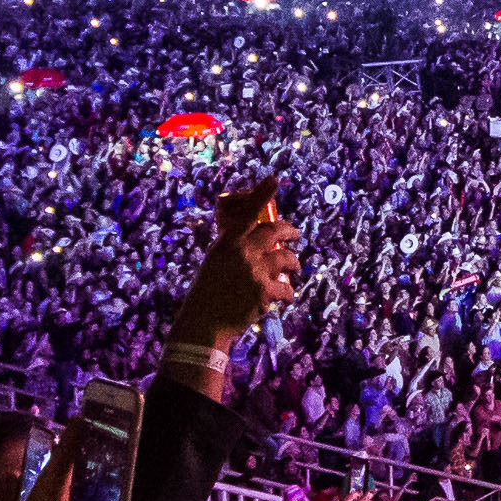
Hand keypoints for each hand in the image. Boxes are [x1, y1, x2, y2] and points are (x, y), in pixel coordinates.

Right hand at [191, 183, 301, 331]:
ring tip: (295, 265)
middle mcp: (243, 252)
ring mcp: (256, 271)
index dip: (261, 194)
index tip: (273, 180)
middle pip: (275, 231)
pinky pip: (286, 287)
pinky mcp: (265, 292)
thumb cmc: (207, 291)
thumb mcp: (214, 261)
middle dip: (290, 230)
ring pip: (286, 257)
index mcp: (227, 242)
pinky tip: (287, 294)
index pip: (247, 213)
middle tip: (295, 233)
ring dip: (294, 261)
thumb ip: (232, 248)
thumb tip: (252, 241)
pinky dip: (288, 292)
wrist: (205, 320)